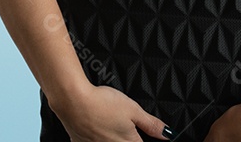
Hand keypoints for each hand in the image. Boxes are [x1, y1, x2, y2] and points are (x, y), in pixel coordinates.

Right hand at [53, 83, 170, 141]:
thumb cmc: (102, 103)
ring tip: (109, 123)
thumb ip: (151, 124)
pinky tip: (95, 127)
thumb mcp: (133, 109)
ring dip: (111, 137)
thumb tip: (167, 134)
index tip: (142, 133)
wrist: (73, 101)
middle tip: (122, 124)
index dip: (146, 139)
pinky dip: (96, 137)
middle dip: (127, 137)